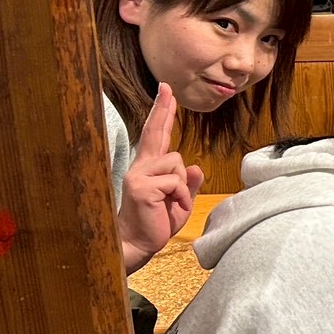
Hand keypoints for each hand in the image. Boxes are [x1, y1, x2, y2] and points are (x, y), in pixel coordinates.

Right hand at [118, 83, 204, 274]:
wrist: (137, 245)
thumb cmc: (157, 224)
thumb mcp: (180, 202)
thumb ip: (188, 185)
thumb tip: (196, 167)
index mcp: (149, 168)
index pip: (157, 135)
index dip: (162, 113)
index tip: (165, 90)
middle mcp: (141, 166)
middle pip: (158, 134)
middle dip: (164, 110)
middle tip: (167, 87)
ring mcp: (138, 175)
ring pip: (177, 164)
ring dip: (182, 187)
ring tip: (170, 204)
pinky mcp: (140, 186)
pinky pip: (175, 182)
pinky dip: (180, 198)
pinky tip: (168, 208)